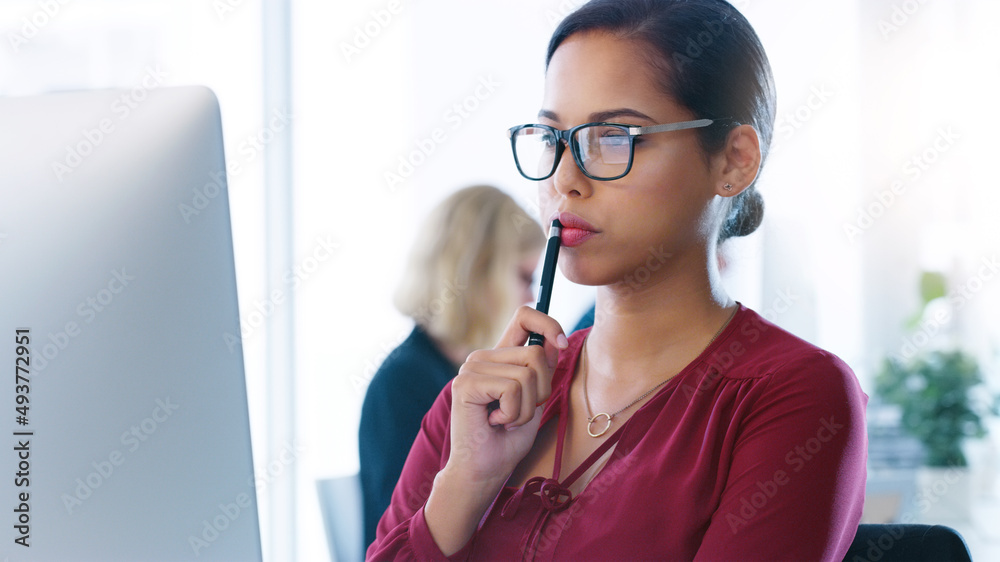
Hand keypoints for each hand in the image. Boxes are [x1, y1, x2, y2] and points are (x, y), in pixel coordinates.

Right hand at [424, 306, 567, 553]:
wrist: (483, 472)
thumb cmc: (507, 441)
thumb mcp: (534, 400)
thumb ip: (542, 371)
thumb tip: (556, 342)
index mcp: (499, 357)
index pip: (524, 316)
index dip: (548, 323)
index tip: (562, 343)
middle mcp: (482, 357)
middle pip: (536, 353)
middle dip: (541, 390)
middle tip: (519, 413)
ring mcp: (472, 368)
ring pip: (527, 373)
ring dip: (526, 408)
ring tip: (506, 421)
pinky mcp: (467, 383)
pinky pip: (512, 388)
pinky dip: (514, 413)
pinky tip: (495, 423)